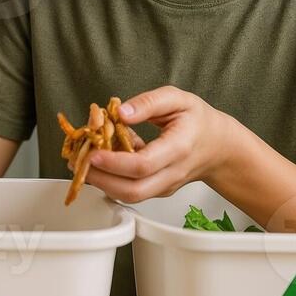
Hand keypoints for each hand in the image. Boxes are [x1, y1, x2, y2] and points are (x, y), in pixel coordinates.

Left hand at [84, 85, 233, 202]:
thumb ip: (149, 102)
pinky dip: (110, 180)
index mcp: (178, 148)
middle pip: (134, 190)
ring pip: (130, 196)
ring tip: (80, 161)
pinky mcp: (157, 190)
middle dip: (100, 180)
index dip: (114, 163)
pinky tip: (99, 161)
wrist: (218, 146)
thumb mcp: (178, 99)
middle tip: (76, 161)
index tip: (92, 153)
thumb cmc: (197, 120)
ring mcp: (165, 186)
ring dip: (101, 182)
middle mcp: (172, 173)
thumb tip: (120, 111)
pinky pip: (131, 190)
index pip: (143, 165)